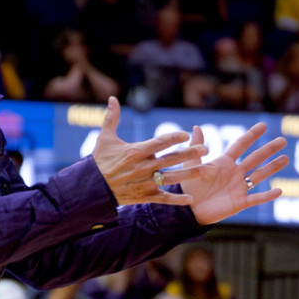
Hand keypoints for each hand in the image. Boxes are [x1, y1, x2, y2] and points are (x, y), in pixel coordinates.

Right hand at [92, 97, 207, 205]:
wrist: (91, 188)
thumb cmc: (99, 161)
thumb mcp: (105, 138)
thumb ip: (112, 118)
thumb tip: (113, 98)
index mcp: (135, 152)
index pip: (158, 143)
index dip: (173, 138)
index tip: (186, 134)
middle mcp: (143, 167)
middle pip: (171, 159)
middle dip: (190, 153)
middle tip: (207, 149)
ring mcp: (144, 183)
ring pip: (171, 178)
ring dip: (190, 174)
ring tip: (207, 170)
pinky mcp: (144, 196)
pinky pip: (163, 198)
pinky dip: (176, 199)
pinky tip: (191, 199)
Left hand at [175, 122, 288, 224]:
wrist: (189, 210)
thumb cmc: (189, 187)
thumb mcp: (192, 166)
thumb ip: (196, 148)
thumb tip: (196, 127)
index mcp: (224, 163)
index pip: (241, 145)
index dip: (251, 135)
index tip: (263, 125)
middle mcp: (235, 173)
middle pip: (255, 158)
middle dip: (268, 149)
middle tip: (282, 140)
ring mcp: (239, 187)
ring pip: (259, 175)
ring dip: (272, 167)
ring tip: (285, 158)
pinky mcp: (240, 202)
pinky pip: (256, 198)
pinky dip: (267, 196)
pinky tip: (279, 191)